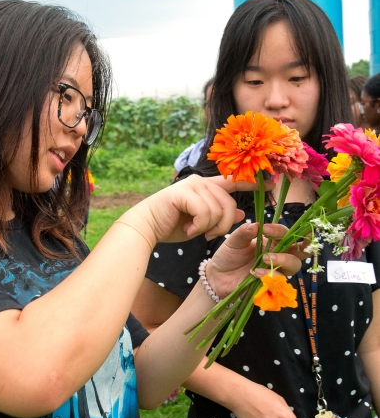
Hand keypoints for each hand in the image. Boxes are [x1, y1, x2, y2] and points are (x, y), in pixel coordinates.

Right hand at [126, 174, 271, 244]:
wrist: (146, 227)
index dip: (252, 183)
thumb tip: (241, 215)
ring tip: (194, 232)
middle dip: (223, 225)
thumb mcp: (201, 224)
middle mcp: (201, 182)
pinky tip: (188, 230)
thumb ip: (219, 217)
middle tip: (209, 236)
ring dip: (209, 228)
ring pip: (218, 210)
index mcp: (206, 187)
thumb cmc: (171, 225)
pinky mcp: (183, 192)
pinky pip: (205, 212)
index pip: (234, 181)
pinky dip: (199, 227)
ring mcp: (192, 185)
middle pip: (230, 203)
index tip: (271, 183)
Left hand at [206, 222, 302, 298]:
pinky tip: (256, 272)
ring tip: (265, 258)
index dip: (278, 230)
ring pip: (294, 265)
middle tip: (289, 243)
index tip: (265, 229)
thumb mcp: (233, 241)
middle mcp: (278, 255)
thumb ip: (244, 232)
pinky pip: (280, 280)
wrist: (218, 277)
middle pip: (300, 250)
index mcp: (271, 242)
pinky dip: (270, 275)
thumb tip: (256, 225)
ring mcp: (276, 270)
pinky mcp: (271, 283)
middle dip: (303, 245)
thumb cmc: (228, 256)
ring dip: (283, 260)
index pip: (284, 233)